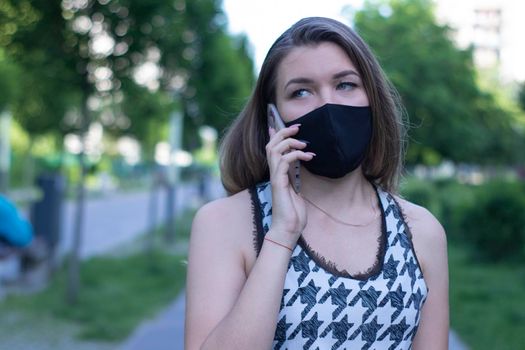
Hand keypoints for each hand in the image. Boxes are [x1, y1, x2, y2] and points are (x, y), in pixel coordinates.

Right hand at [265, 124, 314, 247]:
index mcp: (278, 175)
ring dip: (289, 142)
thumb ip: (295, 179)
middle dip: (283, 133)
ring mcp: (275, 178)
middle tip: (298, 127)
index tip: (288, 127)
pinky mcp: (278, 184)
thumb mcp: (297, 192)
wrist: (288, 230)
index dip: (277, 135)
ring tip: (304, 143)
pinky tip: (307, 157)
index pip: (272, 150)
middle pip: (270, 145)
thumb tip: (300, 169)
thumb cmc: (293, 215)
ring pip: (273, 150)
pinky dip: (295, 155)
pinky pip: (283, 162)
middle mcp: (274, 174)